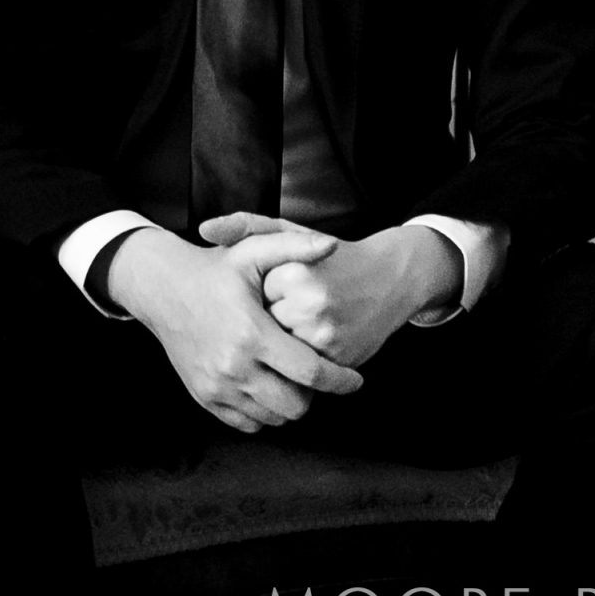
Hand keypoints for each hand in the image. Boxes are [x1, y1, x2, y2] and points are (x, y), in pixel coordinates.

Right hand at [106, 228, 364, 433]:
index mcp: (252, 334)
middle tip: (314, 374)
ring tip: (290, 378)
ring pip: (273, 418)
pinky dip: (263, 412)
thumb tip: (333, 245)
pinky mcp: (206, 397)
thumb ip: (294, 246)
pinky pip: (248, 424)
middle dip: (313, 393)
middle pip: (295, 405)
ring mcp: (217, 386)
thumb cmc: (213, 271)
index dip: (340, 380)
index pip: (311, 373)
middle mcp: (234, 367)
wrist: (163, 289)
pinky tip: (266, 386)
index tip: (354, 380)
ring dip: (289, 403)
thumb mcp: (251, 251)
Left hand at [205, 214, 462, 368]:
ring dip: (282, 342)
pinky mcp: (340, 361)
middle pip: (263, 326)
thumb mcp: (290, 232)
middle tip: (290, 304)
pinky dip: (301, 358)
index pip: (251, 297)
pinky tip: (313, 337)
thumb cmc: (332, 256)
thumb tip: (203, 229)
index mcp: (294, 273)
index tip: (276, 284)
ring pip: (280, 350)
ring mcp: (327, 337)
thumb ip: (245, 227)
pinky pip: (301, 369)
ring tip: (301, 320)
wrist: (390, 279)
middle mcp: (311, 306)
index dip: (260, 294)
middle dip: (269, 319)